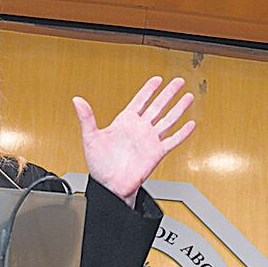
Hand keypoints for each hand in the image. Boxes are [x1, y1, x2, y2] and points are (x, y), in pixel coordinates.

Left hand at [73, 76, 194, 207]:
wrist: (110, 186)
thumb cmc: (100, 165)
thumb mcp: (90, 138)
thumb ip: (87, 118)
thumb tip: (77, 100)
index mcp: (124, 122)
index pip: (140, 100)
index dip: (149, 89)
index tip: (157, 80)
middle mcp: (139, 129)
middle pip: (158, 106)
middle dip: (169, 93)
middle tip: (178, 82)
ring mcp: (149, 140)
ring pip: (168, 119)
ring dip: (178, 108)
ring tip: (188, 97)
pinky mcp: (157, 152)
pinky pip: (172, 140)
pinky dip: (182, 133)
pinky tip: (190, 124)